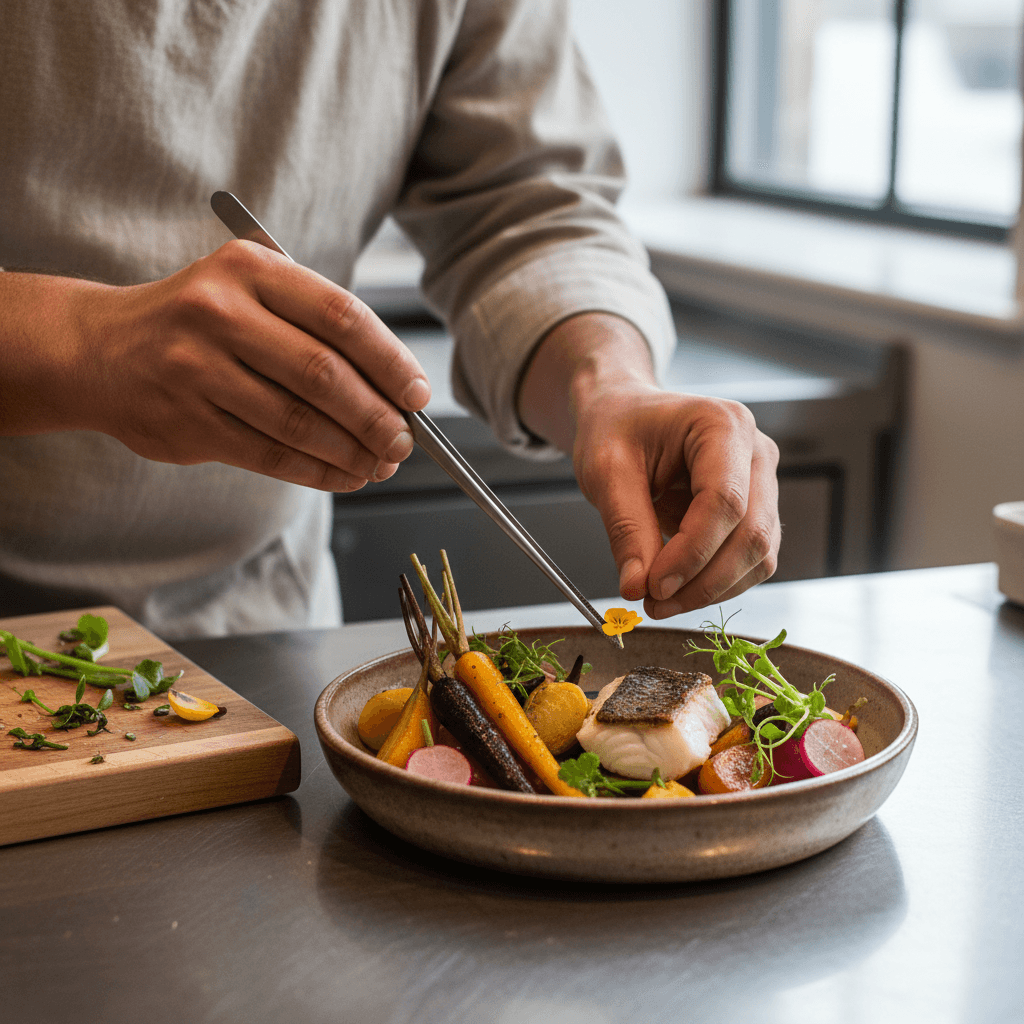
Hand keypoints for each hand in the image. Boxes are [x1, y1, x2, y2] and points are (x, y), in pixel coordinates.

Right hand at [2, 241, 431, 490]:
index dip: (390, 361)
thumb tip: (395, 390)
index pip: (341, 316)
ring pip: (298, 421)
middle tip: (405, 440)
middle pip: (323, 374)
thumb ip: (315, 328)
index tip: (419, 394)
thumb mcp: (251, 293)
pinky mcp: (187, 422)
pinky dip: (316, 470)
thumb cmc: (198, 322)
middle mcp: (219, 313)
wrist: (99, 350)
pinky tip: (344, 476)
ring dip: (351, 450)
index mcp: (249, 270)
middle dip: (377, 415)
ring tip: (381, 463)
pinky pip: (269, 453)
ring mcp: (197, 369)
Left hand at [518, 313, 780, 617]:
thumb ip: (624, 528)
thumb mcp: (605, 470)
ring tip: (659, 600)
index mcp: (722, 425)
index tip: (654, 586)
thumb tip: (637, 586)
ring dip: (712, 589)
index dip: (692, 553)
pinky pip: (750, 560)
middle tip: (654, 604)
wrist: (624, 415)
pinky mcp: (757, 511)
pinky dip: (716, 583)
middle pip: (752, 533)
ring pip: (759, 555)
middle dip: (704, 581)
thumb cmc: (616, 428)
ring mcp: (763, 483)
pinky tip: (678, 587)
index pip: (725, 501)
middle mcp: (756, 452)